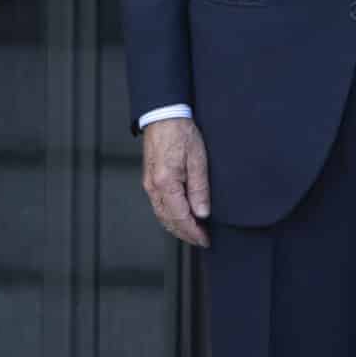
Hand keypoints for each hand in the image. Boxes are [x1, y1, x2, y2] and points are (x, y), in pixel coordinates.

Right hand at [140, 118, 210, 247]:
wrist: (163, 116)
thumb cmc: (181, 133)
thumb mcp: (198, 159)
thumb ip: (199, 188)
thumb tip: (203, 213)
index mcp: (166, 183)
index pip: (180, 218)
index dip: (193, 232)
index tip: (205, 240)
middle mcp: (153, 187)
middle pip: (168, 220)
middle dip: (185, 234)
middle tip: (202, 240)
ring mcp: (149, 185)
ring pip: (162, 215)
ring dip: (177, 227)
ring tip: (194, 232)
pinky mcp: (150, 180)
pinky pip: (159, 205)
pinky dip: (170, 216)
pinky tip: (180, 217)